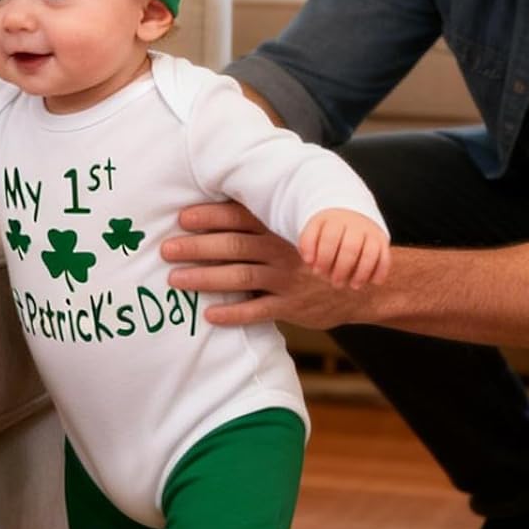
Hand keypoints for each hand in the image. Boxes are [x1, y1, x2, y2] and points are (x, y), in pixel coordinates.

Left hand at [161, 201, 379, 330]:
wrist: (361, 284)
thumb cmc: (314, 253)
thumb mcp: (293, 231)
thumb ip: (260, 225)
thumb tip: (215, 213)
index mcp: (279, 227)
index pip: (240, 217)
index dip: (210, 216)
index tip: (182, 217)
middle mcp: (282, 250)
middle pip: (233, 246)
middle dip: (197, 247)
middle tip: (166, 249)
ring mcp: (287, 279)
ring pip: (240, 277)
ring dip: (205, 278)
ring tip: (176, 280)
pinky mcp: (292, 307)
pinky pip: (258, 311)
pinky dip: (233, 314)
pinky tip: (210, 315)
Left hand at [299, 209, 390, 287]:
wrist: (349, 215)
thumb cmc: (326, 231)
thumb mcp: (313, 231)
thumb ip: (307, 244)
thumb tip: (309, 260)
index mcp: (334, 220)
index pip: (330, 238)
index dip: (323, 258)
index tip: (317, 271)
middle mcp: (354, 224)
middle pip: (351, 247)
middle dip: (342, 269)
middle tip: (335, 283)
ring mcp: (370, 232)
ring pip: (370, 253)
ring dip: (362, 273)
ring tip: (354, 286)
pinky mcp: (382, 241)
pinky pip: (385, 256)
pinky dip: (381, 271)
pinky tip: (373, 282)